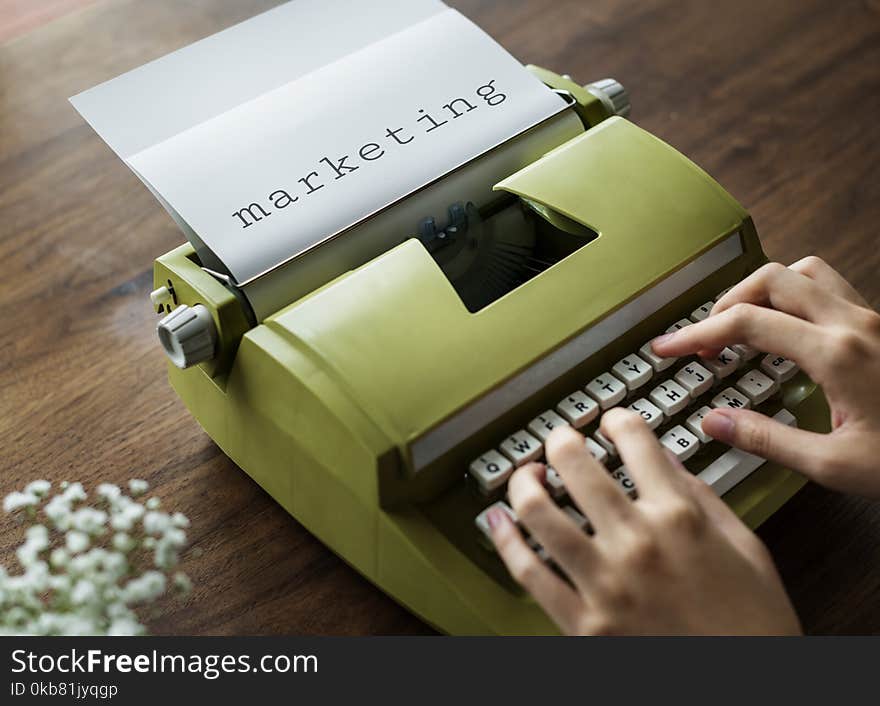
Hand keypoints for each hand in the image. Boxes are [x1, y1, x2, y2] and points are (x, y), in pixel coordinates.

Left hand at [486, 411, 800, 634]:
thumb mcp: (746, 546)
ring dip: (524, 482)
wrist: (746, 688)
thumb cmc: (753, 625)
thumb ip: (703, 497)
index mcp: (680, 517)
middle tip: (561, 440)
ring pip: (538, 511)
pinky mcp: (584, 623)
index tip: (611, 422)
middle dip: (561, 439)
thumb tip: (667, 462)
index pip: (635, 440)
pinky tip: (498, 522)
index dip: (618, 419)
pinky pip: (529, 573)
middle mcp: (637, 541)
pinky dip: (505, 542)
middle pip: (574, 463)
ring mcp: (605, 582)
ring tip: (527, 475)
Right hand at [652, 256, 879, 497]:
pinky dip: (796, 297)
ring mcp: (872, 318)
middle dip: (727, 302)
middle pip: (772, 279)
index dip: (695, 332)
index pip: (745, 322)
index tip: (668, 348)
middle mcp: (854, 323)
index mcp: (836, 353)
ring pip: (805, 272)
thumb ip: (768, 439)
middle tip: (705, 338)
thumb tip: (715, 421)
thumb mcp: (836, 465)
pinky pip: (831, 288)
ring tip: (744, 323)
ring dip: (765, 290)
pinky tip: (789, 332)